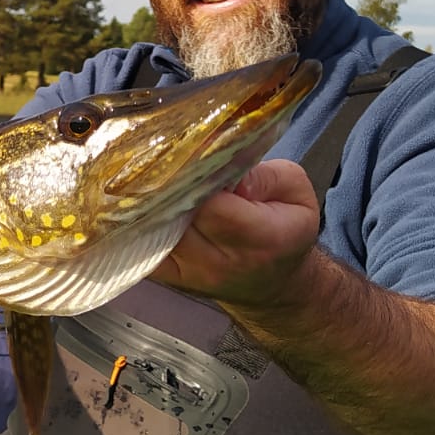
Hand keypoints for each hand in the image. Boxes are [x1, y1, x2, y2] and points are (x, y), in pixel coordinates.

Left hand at [152, 159, 320, 306]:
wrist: (274, 283)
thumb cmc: (287, 230)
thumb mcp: (295, 191)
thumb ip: (263, 175)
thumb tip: (222, 164)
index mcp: (261, 239)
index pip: (212, 205)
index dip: (196, 175)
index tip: (191, 150)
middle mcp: (220, 262)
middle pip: (177, 215)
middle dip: (169, 183)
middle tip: (164, 155)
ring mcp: (190, 272)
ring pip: (154, 228)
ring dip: (150, 200)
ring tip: (151, 173)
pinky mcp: (168, 277)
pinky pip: (142, 245)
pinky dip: (140, 220)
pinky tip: (141, 199)